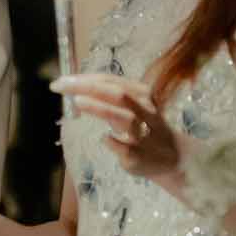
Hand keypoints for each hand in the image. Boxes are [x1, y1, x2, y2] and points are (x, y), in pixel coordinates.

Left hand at [51, 73, 183, 189]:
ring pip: (124, 117)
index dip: (85, 79)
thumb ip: (106, 97)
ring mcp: (143, 132)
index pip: (110, 81)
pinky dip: (111, 141)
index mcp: (140, 93)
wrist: (174, 157)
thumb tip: (75, 88)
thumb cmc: (144, 126)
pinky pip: (122, 147)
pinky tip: (103, 138)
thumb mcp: (129, 106)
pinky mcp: (139, 155)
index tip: (61, 81)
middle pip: (117, 93)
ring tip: (78, 102)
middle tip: (61, 86)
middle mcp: (144, 109)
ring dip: (101, 108)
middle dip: (88, 87)